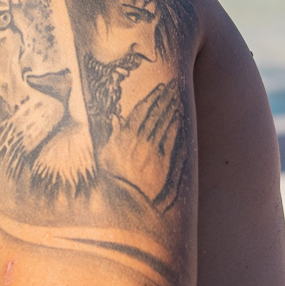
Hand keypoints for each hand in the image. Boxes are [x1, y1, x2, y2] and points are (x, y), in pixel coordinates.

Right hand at [103, 78, 184, 206]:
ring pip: (164, 123)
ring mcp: (152, 150)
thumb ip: (110, 134)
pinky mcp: (162, 161)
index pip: (141, 111)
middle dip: (164, 98)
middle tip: (174, 86)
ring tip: (178, 97)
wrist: (124, 200)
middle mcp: (139, 140)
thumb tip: (114, 119)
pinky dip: (175, 126)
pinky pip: (170, 139)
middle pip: (155, 114)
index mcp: (124, 136)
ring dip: (171, 108)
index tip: (159, 88)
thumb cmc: (112, 178)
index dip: (151, 97)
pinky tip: (179, 117)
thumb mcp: (105, 154)